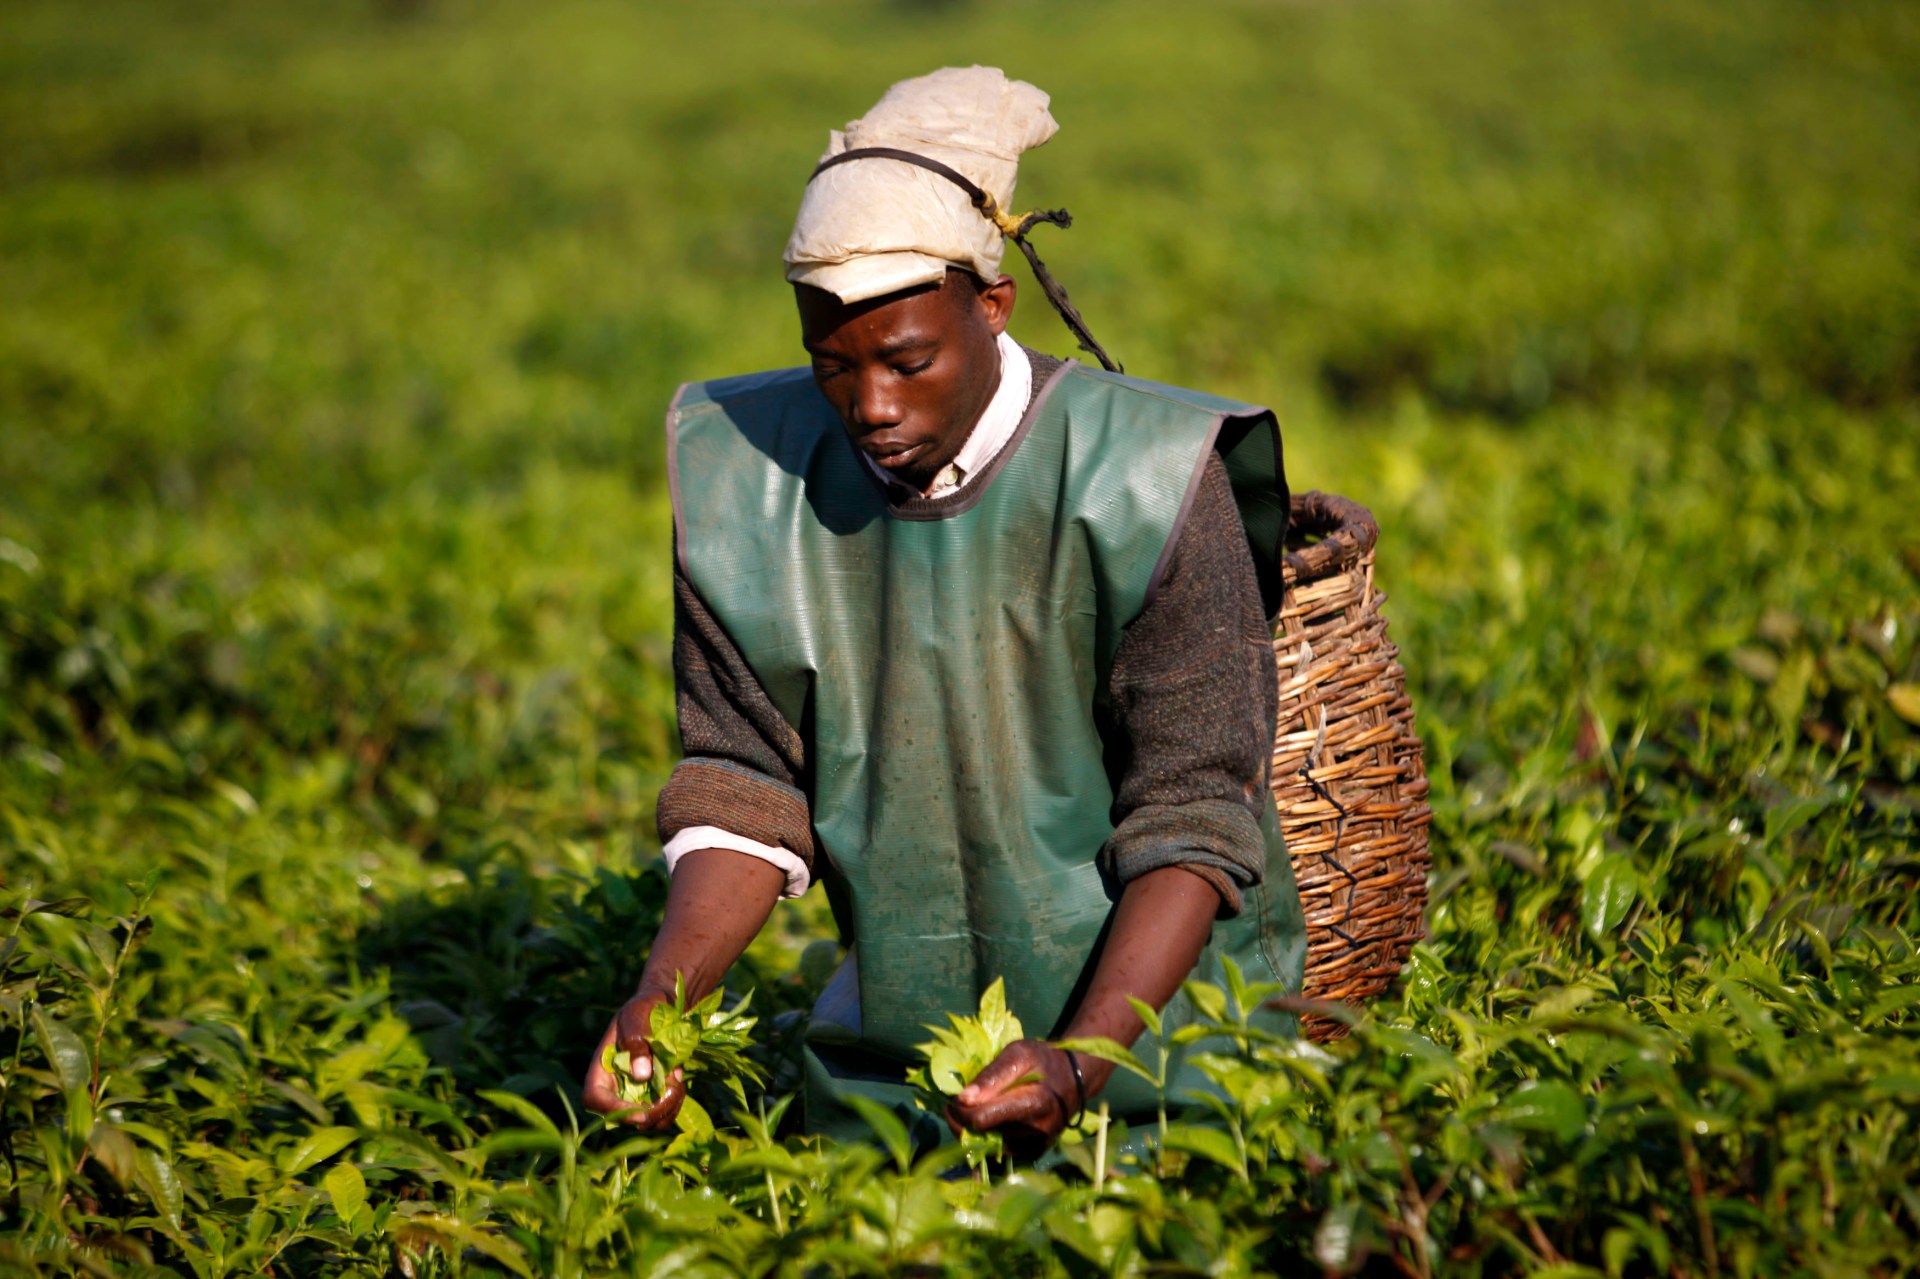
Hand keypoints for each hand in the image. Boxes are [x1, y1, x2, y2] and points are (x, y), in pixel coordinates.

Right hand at [582, 990, 685, 1129]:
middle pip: (623, 1117)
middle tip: (674, 1089)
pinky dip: (675, 1104)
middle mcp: (614, 1087)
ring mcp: (634, 1095)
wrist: (663, 1007)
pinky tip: (679, 1082)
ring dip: (667, 1108)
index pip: (594, 1099)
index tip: (641, 1111)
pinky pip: (663, 1114)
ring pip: (647, 1121)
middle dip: (651, 1111)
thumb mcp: (636, 1017)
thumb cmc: (643, 1008)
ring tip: (678, 1080)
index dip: (614, 1109)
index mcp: (602, 1069)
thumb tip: (641, 1075)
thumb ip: (636, 1043)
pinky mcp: (653, 1097)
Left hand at [946, 1038, 1082, 1160]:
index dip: (959, 1111)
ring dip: (973, 1133)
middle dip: (962, 1123)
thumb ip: (991, 1075)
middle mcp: (1037, 1130)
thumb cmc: (1043, 1061)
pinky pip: (1001, 1153)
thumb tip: (963, 1098)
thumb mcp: (1019, 1053)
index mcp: (1033, 1102)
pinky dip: (989, 1140)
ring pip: (988, 1148)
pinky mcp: (1036, 1153)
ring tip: (973, 1111)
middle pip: (981, 1137)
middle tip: (956, 1106)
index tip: (954, 1099)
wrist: (1074, 1080)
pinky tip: (989, 1123)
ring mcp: (1037, 1145)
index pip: (981, 1119)